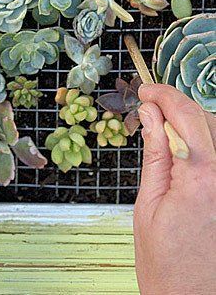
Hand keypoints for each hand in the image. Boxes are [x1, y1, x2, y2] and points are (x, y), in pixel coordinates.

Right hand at [134, 84, 215, 294]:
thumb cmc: (166, 264)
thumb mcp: (148, 203)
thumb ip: (155, 153)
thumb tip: (150, 114)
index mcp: (201, 177)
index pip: (186, 114)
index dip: (164, 95)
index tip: (145, 90)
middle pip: (205, 119)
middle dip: (176, 106)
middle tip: (148, 106)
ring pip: (215, 133)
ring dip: (190, 123)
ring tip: (162, 127)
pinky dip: (201, 142)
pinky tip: (183, 149)